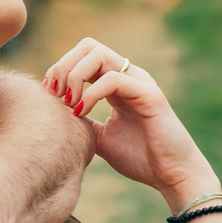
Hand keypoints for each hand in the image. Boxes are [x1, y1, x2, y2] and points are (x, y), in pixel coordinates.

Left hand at [43, 37, 218, 208]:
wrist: (172, 176)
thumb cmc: (141, 159)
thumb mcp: (101, 138)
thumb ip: (83, 122)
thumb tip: (57, 115)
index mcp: (117, 84)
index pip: (83, 56)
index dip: (61, 69)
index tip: (49, 95)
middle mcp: (128, 77)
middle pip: (88, 46)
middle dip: (64, 66)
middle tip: (56, 94)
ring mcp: (140, 82)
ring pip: (99, 55)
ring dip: (75, 76)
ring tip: (69, 103)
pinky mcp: (149, 95)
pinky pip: (113, 79)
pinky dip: (91, 93)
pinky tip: (81, 112)